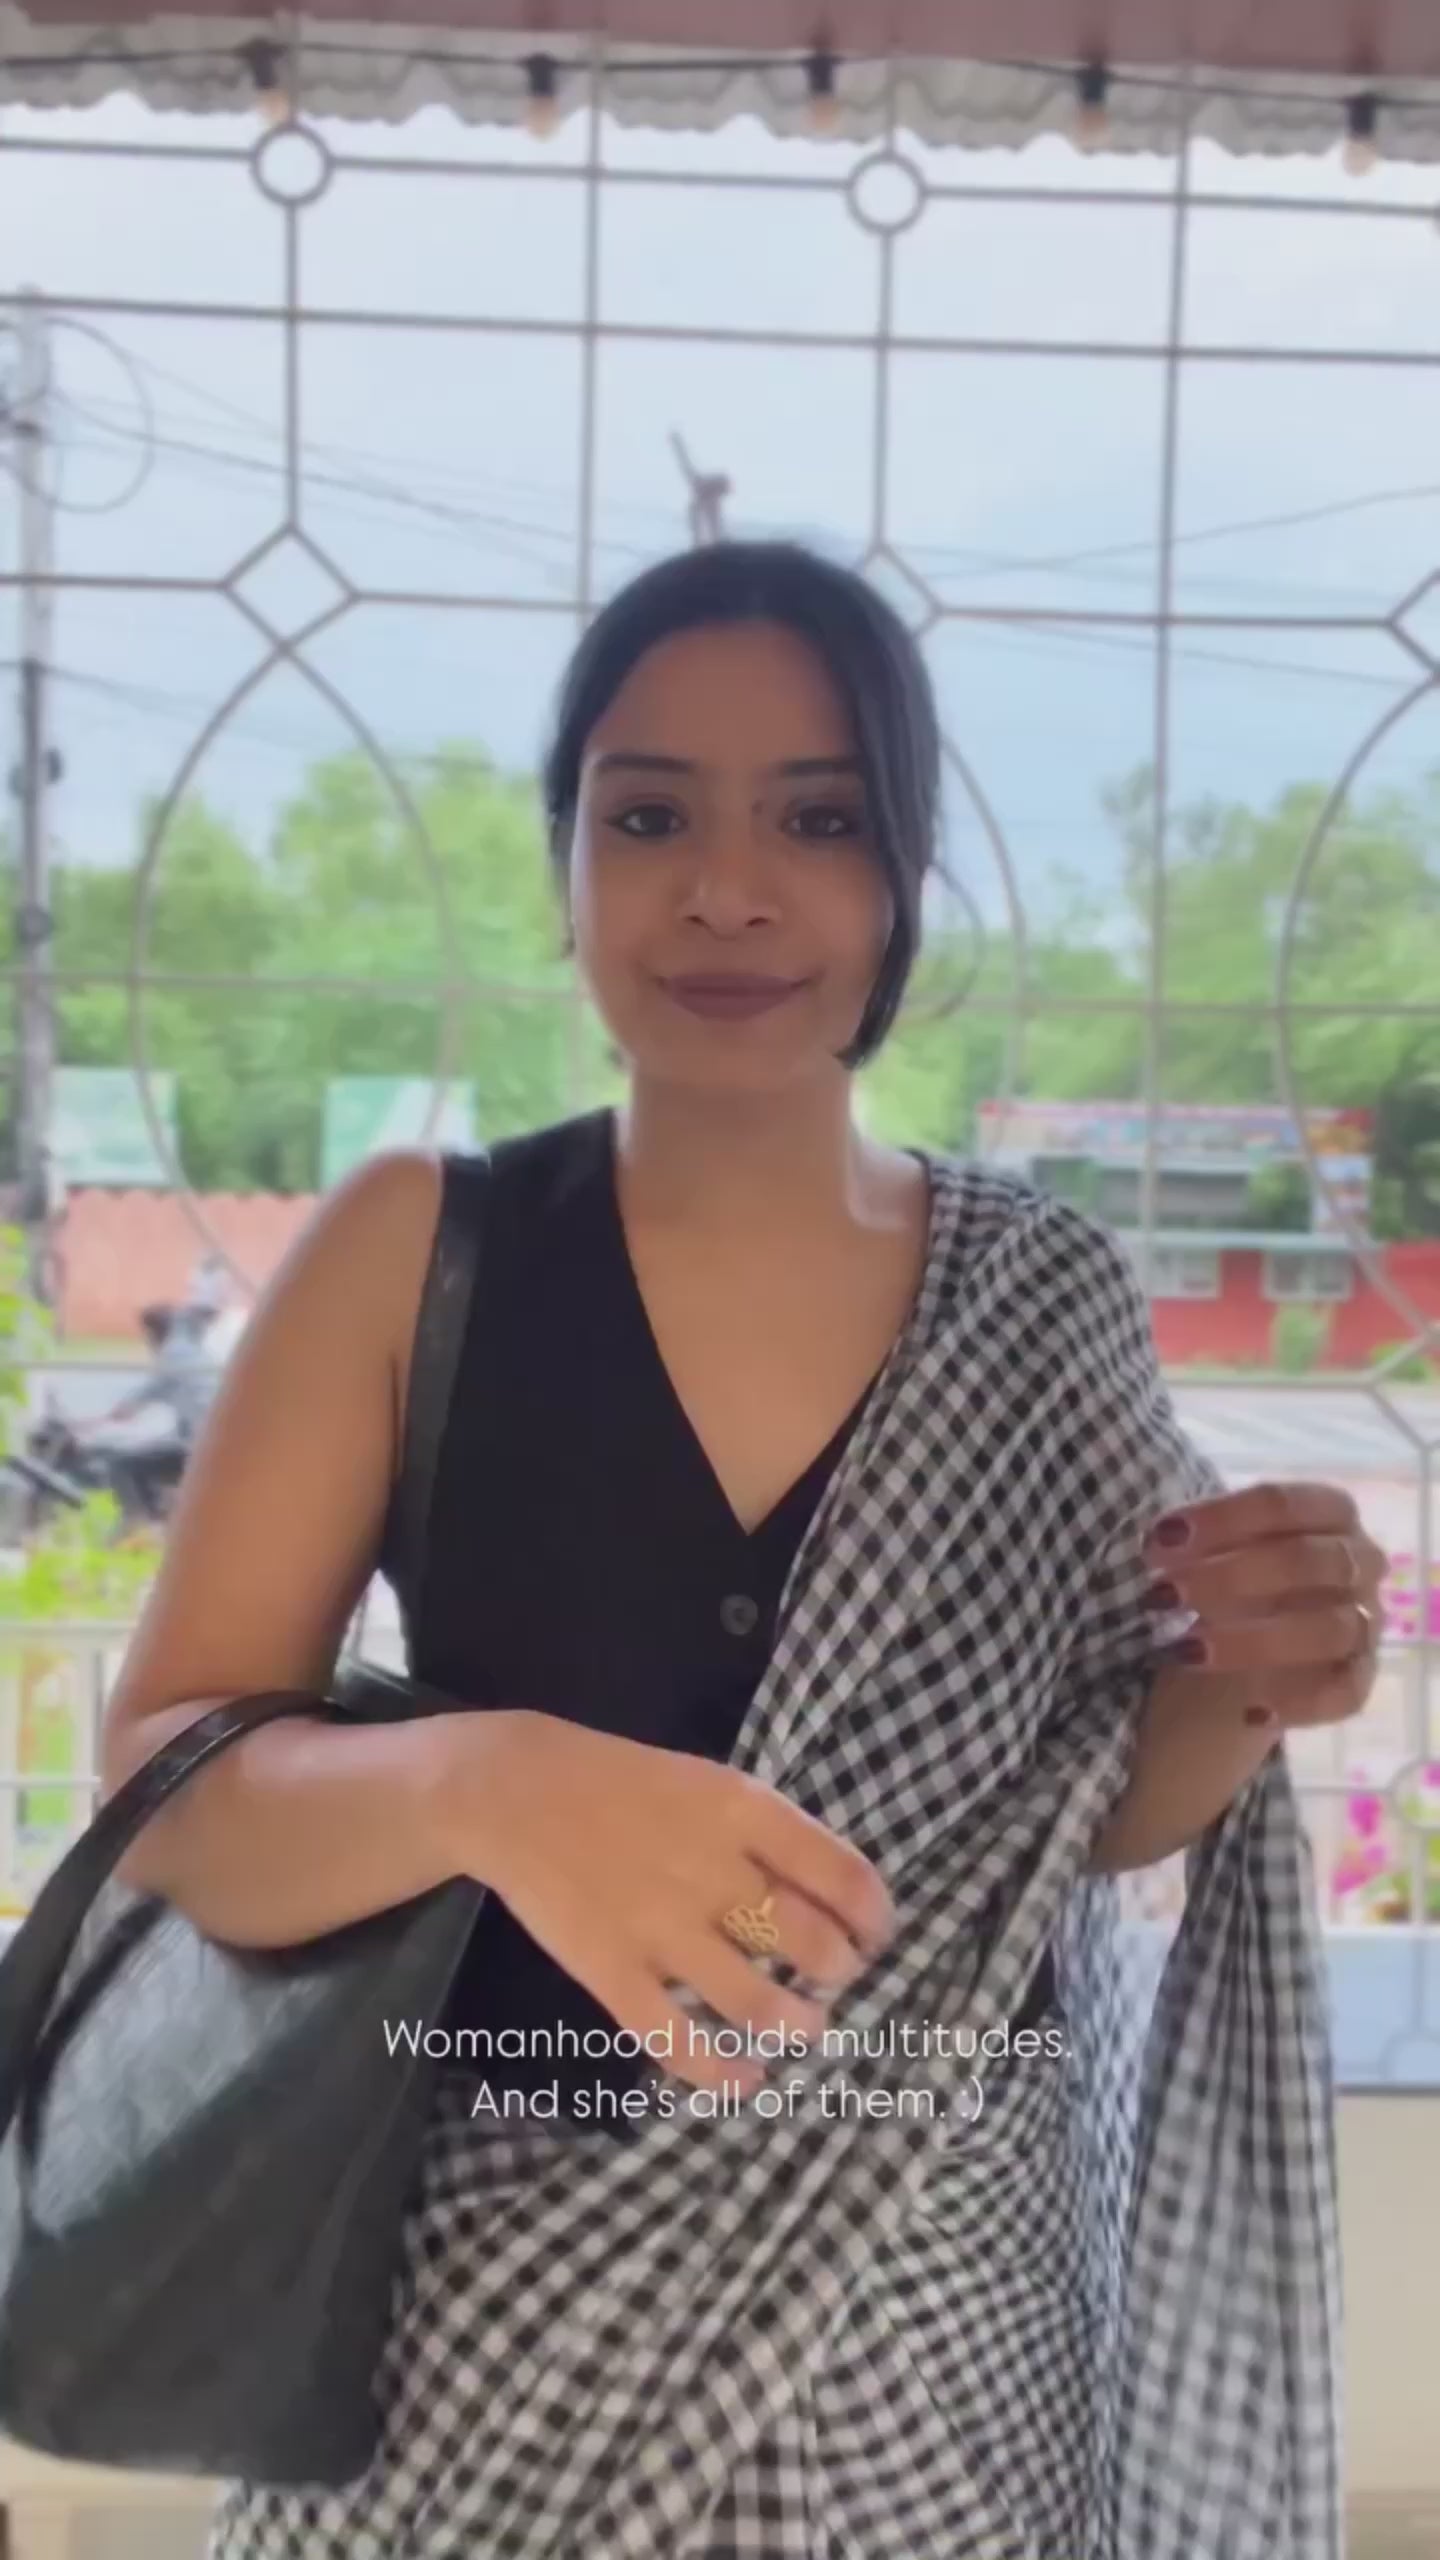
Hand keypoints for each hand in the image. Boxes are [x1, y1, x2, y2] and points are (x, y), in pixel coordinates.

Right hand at [441, 1710, 896, 2095]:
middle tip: (833, 1980)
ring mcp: (661, 1927)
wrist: (514, 1791)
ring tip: (801, 2027)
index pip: (843, 1875)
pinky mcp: (612, 1971)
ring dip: (792, 2024)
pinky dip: (716, 2069)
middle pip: (810, 1944)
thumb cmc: (624, 1785)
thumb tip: (831, 1895)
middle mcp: (712, 1871)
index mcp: (742, 1812)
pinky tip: (742, 2078)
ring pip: (753, 2002)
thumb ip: (766, 1836)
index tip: (875, 1936)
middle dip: (837, 1973)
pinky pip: (674, 2038)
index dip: (875, 1917)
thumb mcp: (708, 1783)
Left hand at [1144, 1480, 1387, 1731]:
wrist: (1250, 1640)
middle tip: (1164, 1594)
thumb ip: (1198, 1539)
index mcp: (1329, 1511)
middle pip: (1306, 1560)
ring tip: (1186, 1650)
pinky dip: (1301, 1702)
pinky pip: (1345, 1692)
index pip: (1282, 1504)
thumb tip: (1157, 1543)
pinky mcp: (1360, 1676)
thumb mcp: (1216, 1548)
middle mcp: (1360, 1561)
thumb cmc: (1234, 1575)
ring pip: (1327, 1628)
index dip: (1221, 1519)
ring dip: (1253, 1641)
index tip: (1162, 1539)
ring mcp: (1366, 1620)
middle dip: (1228, 1576)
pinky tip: (1251, 1712)